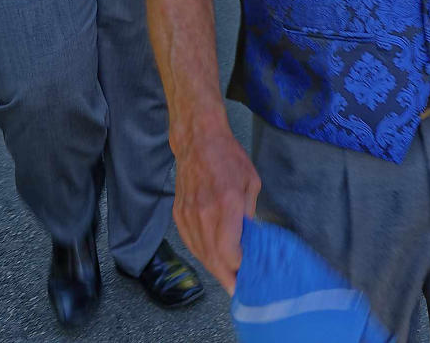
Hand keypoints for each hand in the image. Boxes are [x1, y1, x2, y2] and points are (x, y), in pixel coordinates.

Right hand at [173, 126, 259, 294]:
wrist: (197, 141)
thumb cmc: (229, 158)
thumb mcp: (251, 183)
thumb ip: (249, 214)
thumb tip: (249, 238)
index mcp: (226, 205)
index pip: (229, 251)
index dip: (239, 267)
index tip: (249, 273)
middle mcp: (204, 214)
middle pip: (213, 258)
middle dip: (226, 276)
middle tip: (238, 288)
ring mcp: (187, 215)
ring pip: (200, 253)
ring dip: (214, 267)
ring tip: (227, 277)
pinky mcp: (178, 215)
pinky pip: (190, 242)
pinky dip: (202, 253)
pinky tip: (212, 258)